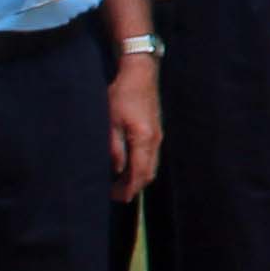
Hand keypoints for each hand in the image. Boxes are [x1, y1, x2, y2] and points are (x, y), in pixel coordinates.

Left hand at [107, 53, 162, 199]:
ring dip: (138, 177)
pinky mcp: (156, 130)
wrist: (140, 73)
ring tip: (120, 182)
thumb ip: (114, 147)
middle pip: (148, 173)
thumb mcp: (111, 121)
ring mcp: (158, 135)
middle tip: (115, 193)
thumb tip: (116, 169)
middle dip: (134, 187)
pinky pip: (152, 156)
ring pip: (151, 165)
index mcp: (143, 139)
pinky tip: (128, 165)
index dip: (129, 188)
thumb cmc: (122, 94)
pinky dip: (141, 166)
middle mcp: (155, 140)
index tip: (116, 197)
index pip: (139, 173)